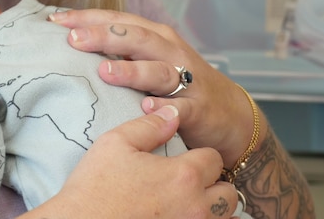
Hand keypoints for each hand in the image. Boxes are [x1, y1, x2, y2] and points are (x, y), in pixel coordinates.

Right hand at [27, 107, 239, 218]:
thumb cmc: (95, 188)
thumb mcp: (116, 143)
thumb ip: (150, 126)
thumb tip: (172, 114)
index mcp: (183, 176)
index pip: (214, 159)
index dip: (200, 156)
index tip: (183, 158)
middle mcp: (195, 207)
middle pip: (228, 194)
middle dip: (214, 185)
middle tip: (189, 182)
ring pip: (223, 218)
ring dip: (211, 208)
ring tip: (187, 201)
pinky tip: (181, 215)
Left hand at [49, 8, 263, 168]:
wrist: (230, 116)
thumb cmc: (179, 85)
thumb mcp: (149, 61)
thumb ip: (117, 52)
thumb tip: (69, 43)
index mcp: (154, 37)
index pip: (117, 20)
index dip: (86, 18)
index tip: (54, 21)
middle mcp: (169, 52)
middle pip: (135, 38)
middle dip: (103, 36)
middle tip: (74, 39)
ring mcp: (186, 79)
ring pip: (156, 70)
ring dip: (131, 70)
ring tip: (105, 72)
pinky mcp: (198, 108)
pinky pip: (179, 107)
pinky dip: (164, 107)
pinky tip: (146, 107)